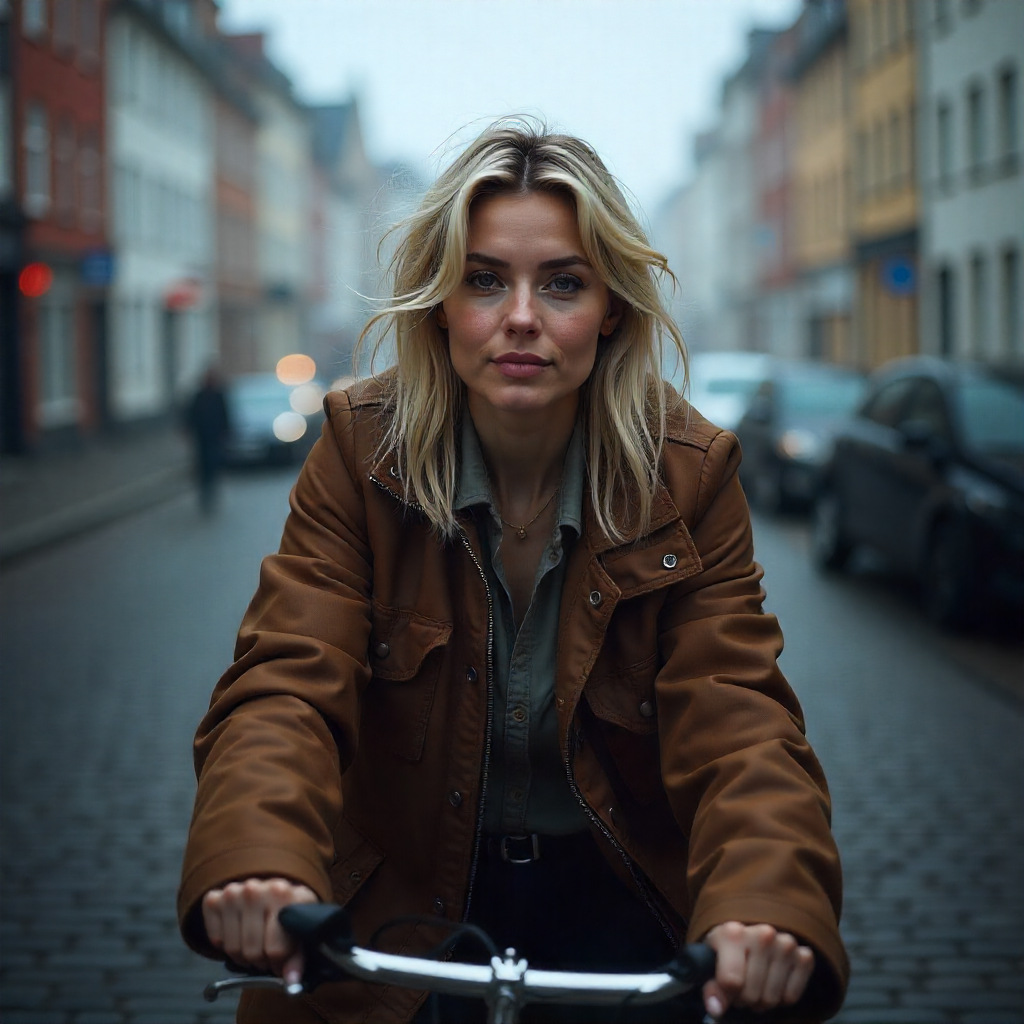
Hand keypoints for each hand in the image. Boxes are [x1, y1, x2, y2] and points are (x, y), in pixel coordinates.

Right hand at [202, 877, 317, 985]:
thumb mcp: (299, 929)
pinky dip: (224, 944)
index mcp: (284, 894)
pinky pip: (215, 939)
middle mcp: (256, 890)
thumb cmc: (286, 912)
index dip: (279, 963)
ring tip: (254, 945)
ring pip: (233, 948)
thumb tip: (291, 982)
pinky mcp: (213, 898)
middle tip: (266, 954)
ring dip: (243, 956)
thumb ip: (297, 958)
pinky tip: (238, 933)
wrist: (268, 890)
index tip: (281, 961)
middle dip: (260, 961)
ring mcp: (233, 892)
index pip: (275, 949)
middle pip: (252, 951)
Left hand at [702, 921, 814, 1018]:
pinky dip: (781, 999)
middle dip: (745, 999)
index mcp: (733, 932)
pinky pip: (791, 997)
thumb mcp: (711, 964)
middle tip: (741, 989)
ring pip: (772, 998)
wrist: (750, 936)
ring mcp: (786, 944)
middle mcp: (762, 934)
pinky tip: (773, 984)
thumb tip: (716, 1008)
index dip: (727, 995)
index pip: (732, 981)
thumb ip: (711, 987)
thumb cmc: (727, 951)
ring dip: (762, 1001)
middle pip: (752, 993)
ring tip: (755, 987)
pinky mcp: (804, 956)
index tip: (725, 990)